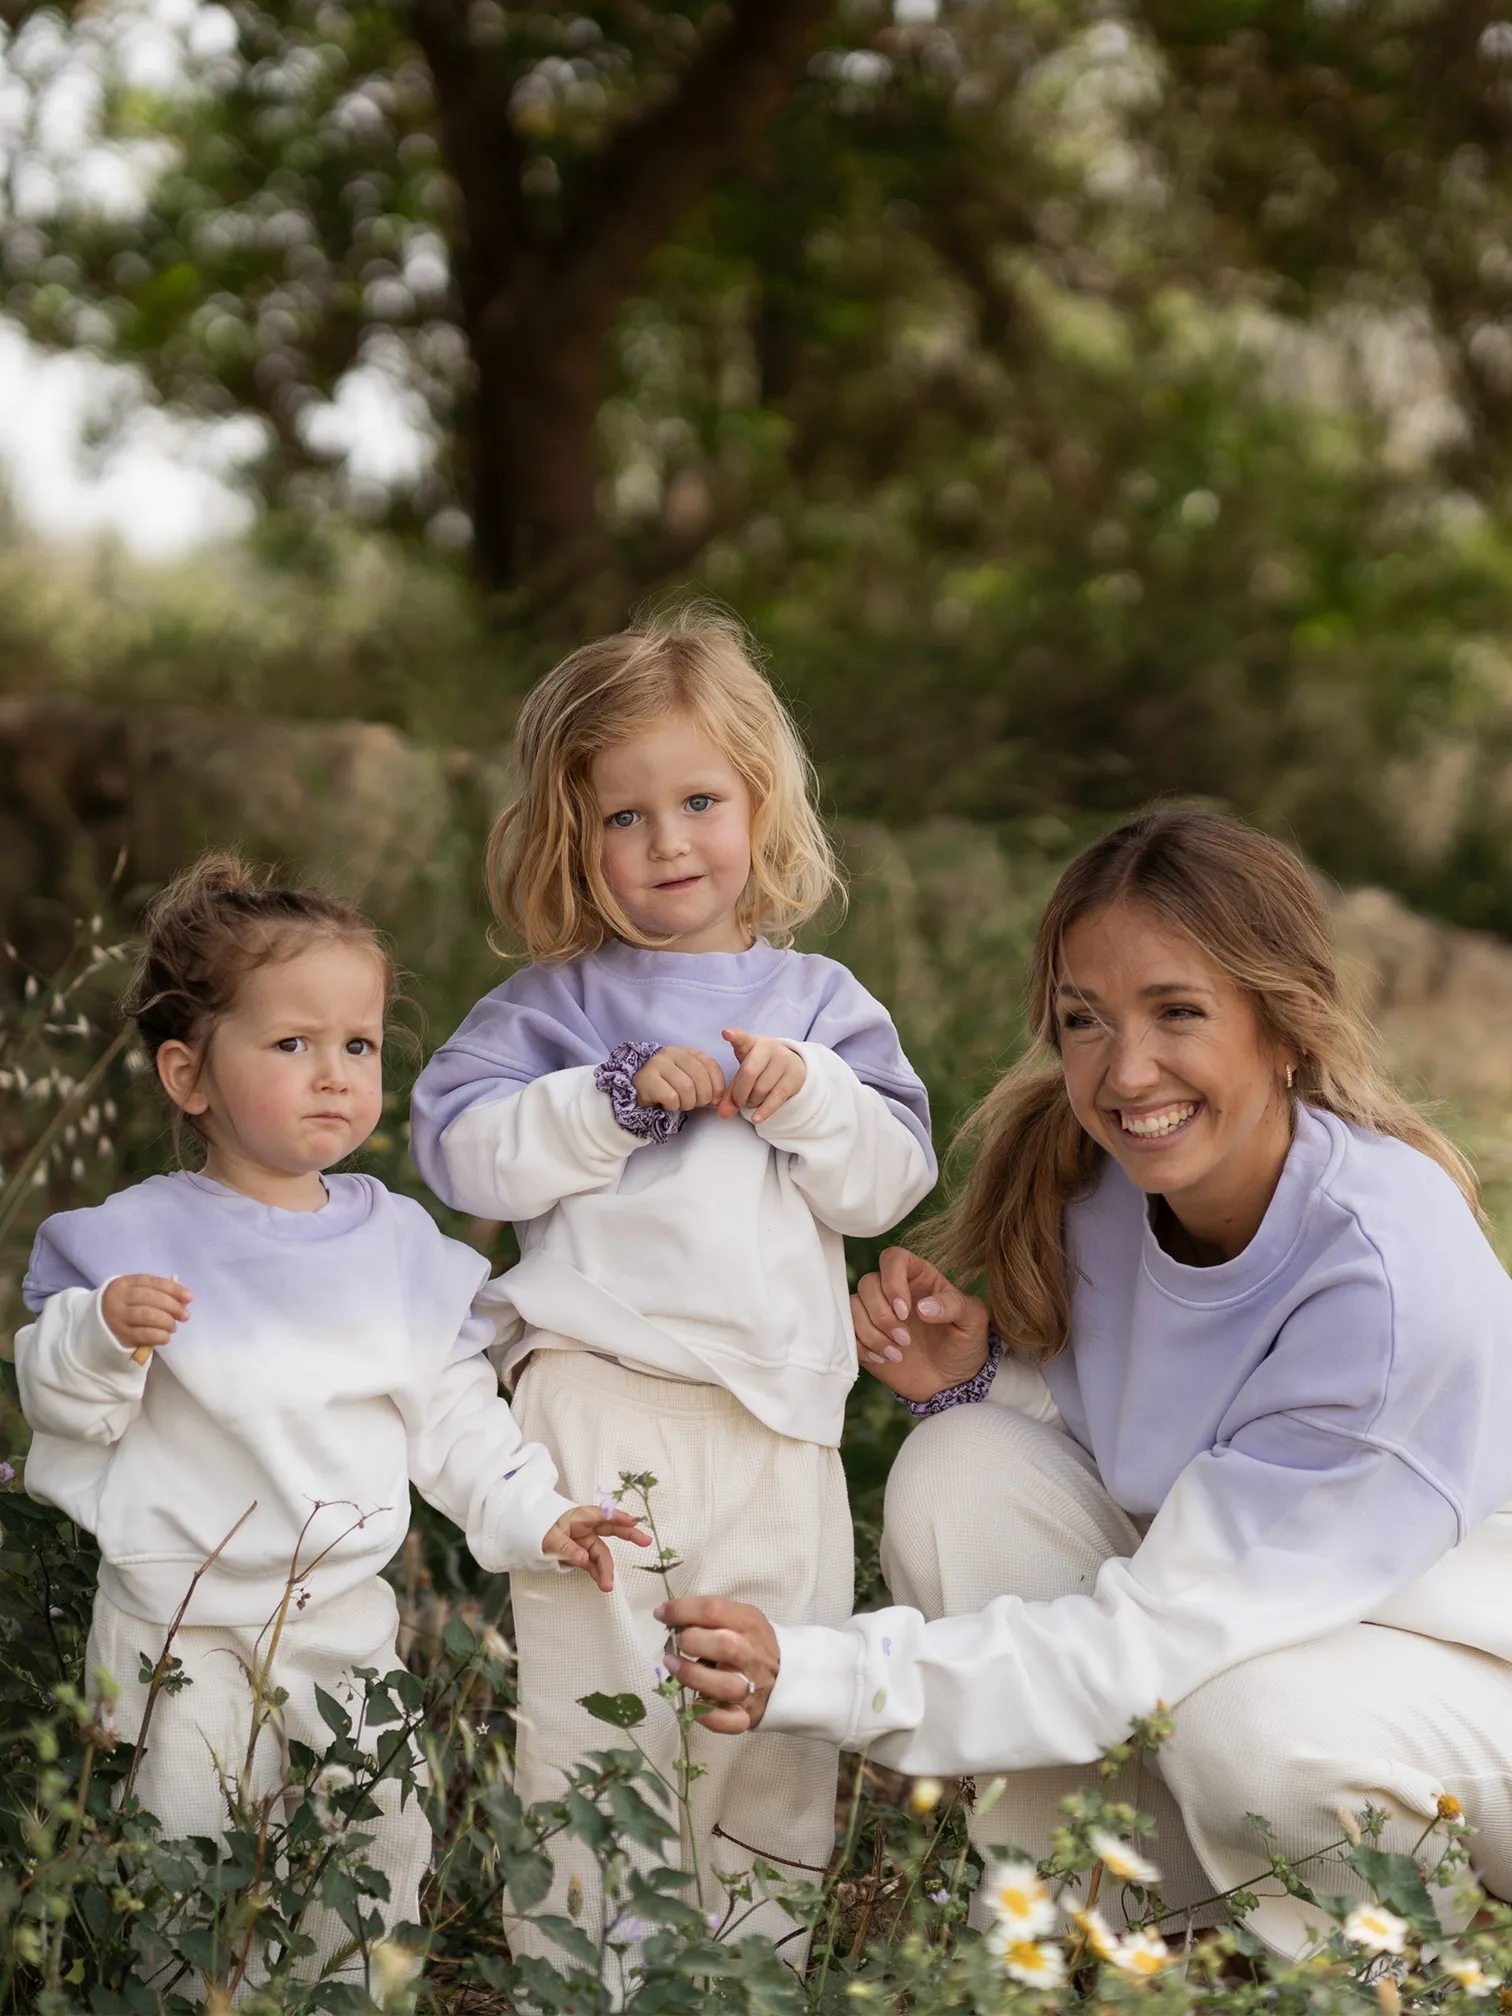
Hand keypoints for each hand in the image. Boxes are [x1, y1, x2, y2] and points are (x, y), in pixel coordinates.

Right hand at [101, 1274, 190, 1361]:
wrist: (97, 1327)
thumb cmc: (125, 1307)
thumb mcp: (135, 1294)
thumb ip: (157, 1293)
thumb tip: (185, 1299)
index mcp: (123, 1284)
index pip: (152, 1282)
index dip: (174, 1289)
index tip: (190, 1297)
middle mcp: (117, 1298)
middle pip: (150, 1298)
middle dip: (172, 1306)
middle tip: (185, 1315)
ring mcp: (116, 1317)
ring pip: (147, 1315)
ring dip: (166, 1321)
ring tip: (173, 1327)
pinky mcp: (119, 1336)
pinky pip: (143, 1335)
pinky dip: (159, 1335)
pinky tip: (165, 1337)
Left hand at [541, 1505, 650, 1591]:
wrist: (522, 1537)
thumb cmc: (535, 1531)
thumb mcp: (547, 1539)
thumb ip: (566, 1548)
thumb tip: (583, 1559)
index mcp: (577, 1517)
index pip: (601, 1515)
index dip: (617, 1517)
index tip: (632, 1521)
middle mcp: (584, 1528)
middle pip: (610, 1530)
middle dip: (629, 1535)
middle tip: (645, 1541)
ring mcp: (583, 1542)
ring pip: (601, 1554)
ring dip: (606, 1569)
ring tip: (608, 1587)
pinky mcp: (579, 1555)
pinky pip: (593, 1564)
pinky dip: (598, 1574)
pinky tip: (602, 1584)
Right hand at [632, 1046, 726, 1114]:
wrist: (640, 1092)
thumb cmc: (670, 1088)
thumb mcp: (692, 1083)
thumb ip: (708, 1088)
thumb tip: (720, 1100)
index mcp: (688, 1051)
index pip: (711, 1065)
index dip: (717, 1085)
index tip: (714, 1099)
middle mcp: (672, 1053)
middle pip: (699, 1077)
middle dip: (702, 1097)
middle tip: (695, 1104)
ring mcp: (658, 1063)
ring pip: (686, 1087)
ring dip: (687, 1103)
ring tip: (681, 1104)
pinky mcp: (646, 1078)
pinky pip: (670, 1097)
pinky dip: (673, 1106)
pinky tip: (668, 1105)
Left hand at [656, 1595, 778, 1731]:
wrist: (786, 1675)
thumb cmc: (750, 1643)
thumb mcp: (739, 1618)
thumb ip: (710, 1616)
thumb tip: (667, 1614)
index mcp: (749, 1623)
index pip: (714, 1610)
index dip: (681, 1610)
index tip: (662, 1614)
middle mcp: (751, 1654)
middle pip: (725, 1646)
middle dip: (692, 1641)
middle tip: (676, 1642)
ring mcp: (751, 1687)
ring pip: (725, 1686)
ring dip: (693, 1676)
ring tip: (673, 1666)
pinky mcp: (747, 1715)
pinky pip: (731, 1721)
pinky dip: (710, 1716)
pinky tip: (693, 1704)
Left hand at [718, 1028, 805, 1121]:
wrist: (791, 1065)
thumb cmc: (761, 1068)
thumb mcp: (745, 1072)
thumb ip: (732, 1091)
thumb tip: (723, 1114)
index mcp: (752, 1042)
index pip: (742, 1039)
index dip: (735, 1036)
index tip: (726, 1033)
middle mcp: (770, 1047)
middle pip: (749, 1073)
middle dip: (739, 1093)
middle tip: (738, 1101)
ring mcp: (784, 1060)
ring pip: (761, 1089)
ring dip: (752, 1102)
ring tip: (752, 1101)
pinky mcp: (795, 1076)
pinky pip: (776, 1097)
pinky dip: (764, 1110)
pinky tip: (757, 1118)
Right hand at [851, 1246, 989, 1404]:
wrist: (952, 1383)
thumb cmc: (964, 1345)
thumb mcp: (974, 1321)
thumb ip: (955, 1305)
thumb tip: (923, 1307)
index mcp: (919, 1277)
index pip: (893, 1259)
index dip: (893, 1281)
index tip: (906, 1311)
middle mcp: (893, 1290)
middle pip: (868, 1284)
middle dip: (882, 1316)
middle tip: (905, 1340)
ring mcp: (876, 1313)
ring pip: (853, 1307)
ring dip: (871, 1333)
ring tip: (897, 1353)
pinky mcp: (864, 1337)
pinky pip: (847, 1332)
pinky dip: (861, 1346)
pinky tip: (883, 1359)